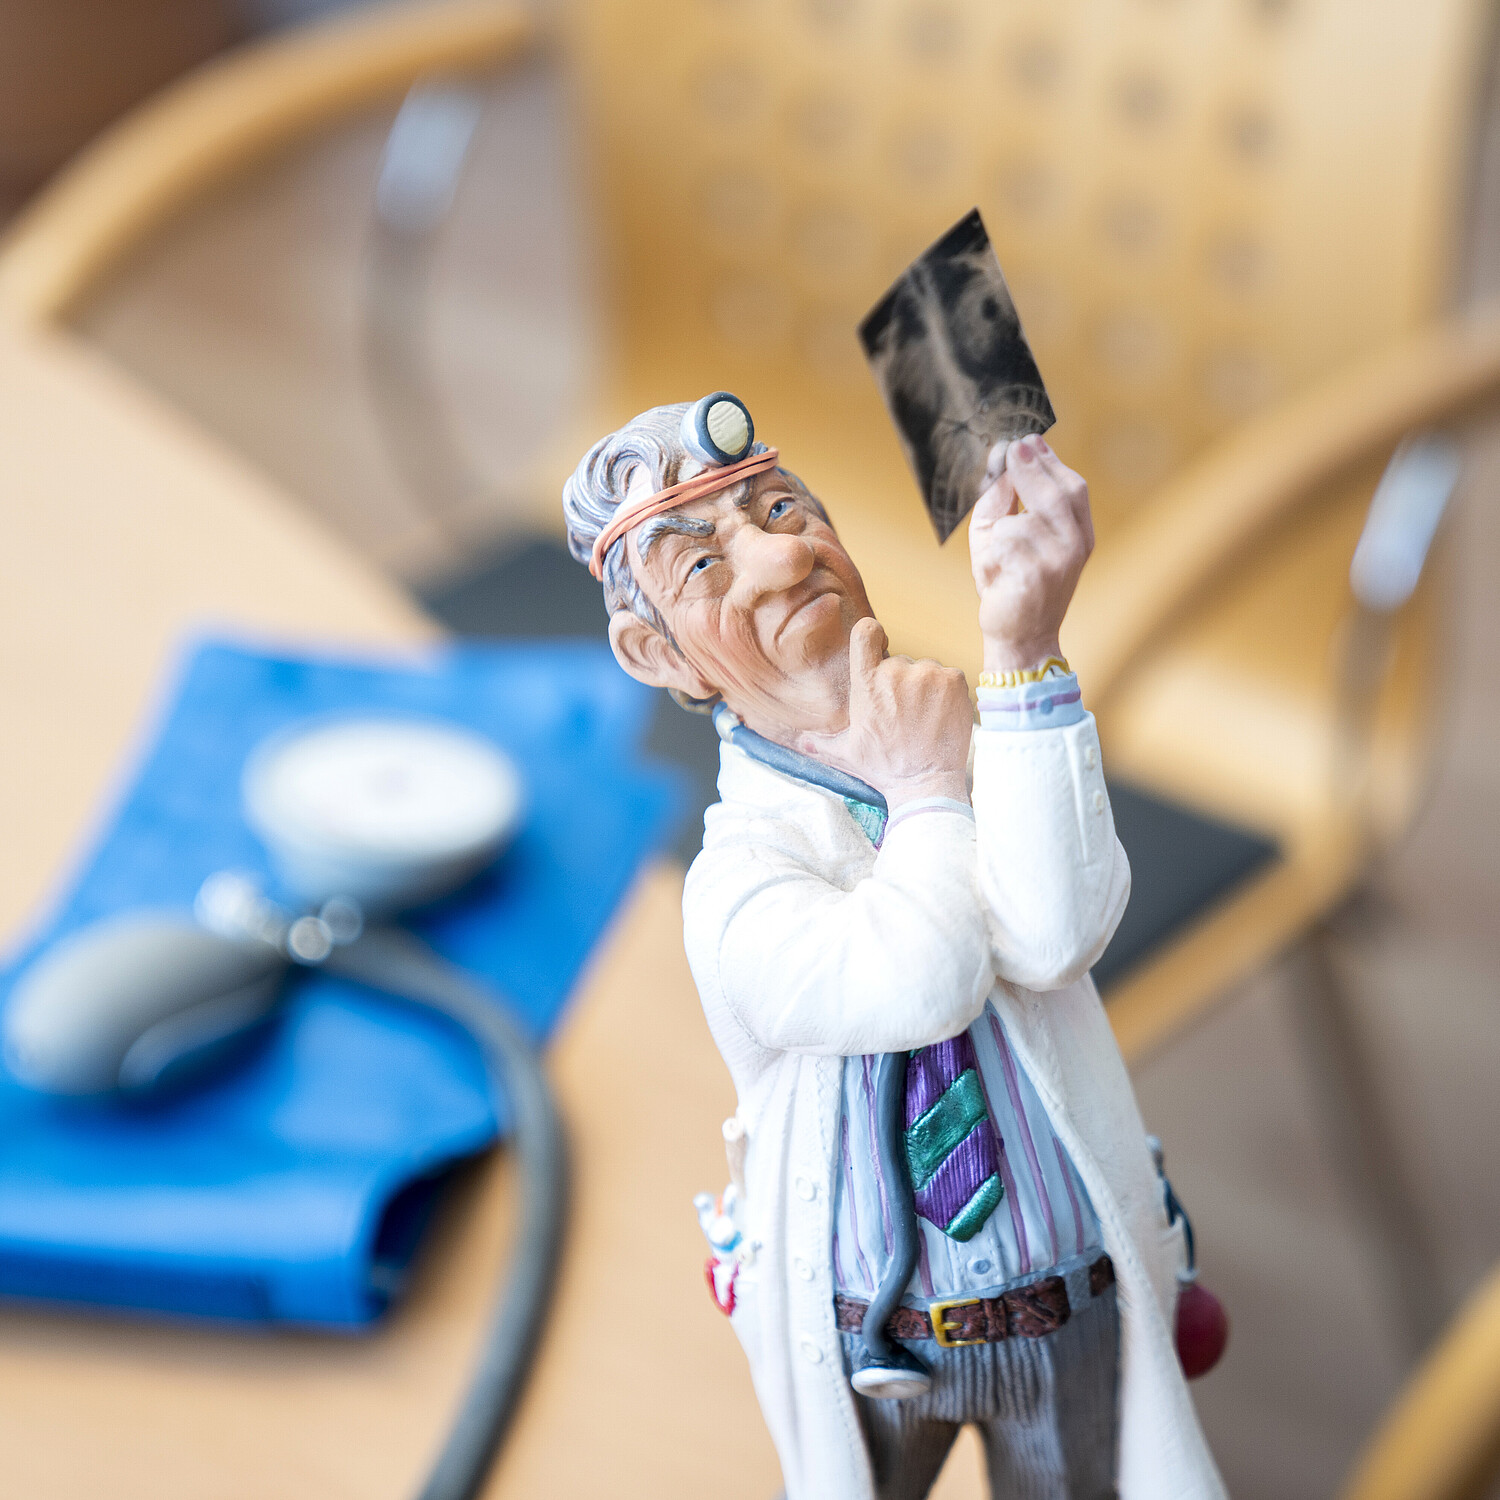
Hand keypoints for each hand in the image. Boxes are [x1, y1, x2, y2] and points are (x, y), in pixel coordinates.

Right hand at [798, 617, 971, 807]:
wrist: (925, 783)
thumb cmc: (884, 767)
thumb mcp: (847, 752)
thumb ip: (823, 741)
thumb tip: (803, 741)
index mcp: (867, 684)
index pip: (866, 633)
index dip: (873, 634)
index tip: (879, 644)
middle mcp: (896, 673)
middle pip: (900, 662)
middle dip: (902, 681)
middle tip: (905, 713)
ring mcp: (928, 675)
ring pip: (926, 670)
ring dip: (926, 687)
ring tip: (923, 718)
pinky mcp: (955, 681)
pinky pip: (949, 676)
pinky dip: (947, 692)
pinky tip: (940, 716)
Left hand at [968, 434, 1093, 672]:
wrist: (1019, 638)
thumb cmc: (1009, 583)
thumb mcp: (1002, 535)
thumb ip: (1001, 498)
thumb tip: (999, 456)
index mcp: (1078, 534)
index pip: (1072, 487)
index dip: (1050, 462)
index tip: (1028, 440)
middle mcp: (1076, 546)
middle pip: (1056, 493)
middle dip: (1030, 468)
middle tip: (1010, 448)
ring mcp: (1059, 562)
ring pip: (1023, 521)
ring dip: (999, 532)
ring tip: (996, 559)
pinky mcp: (1036, 577)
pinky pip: (1006, 544)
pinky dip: (990, 555)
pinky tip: (994, 578)